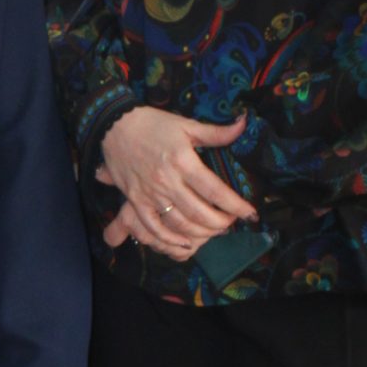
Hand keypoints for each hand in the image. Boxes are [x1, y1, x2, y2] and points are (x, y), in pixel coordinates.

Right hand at [96, 108, 257, 261]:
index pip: (215, 190)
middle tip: (232, 223)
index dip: (235, 205)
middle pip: (200, 213)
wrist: (116, 126)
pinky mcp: (136, 201)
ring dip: (201, 233)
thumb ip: (216, 132)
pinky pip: (153, 227)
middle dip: (221, 224)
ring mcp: (151, 193)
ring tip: (214, 231)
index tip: (250, 212)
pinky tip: (185, 243)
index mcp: (183, 161)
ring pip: (180, 223)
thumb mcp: (187, 124)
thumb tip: (244, 124)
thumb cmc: (153, 124)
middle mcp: (168, 181)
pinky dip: (170, 239)